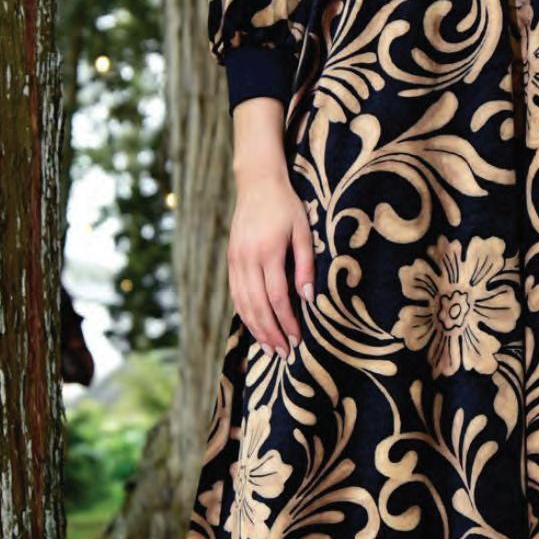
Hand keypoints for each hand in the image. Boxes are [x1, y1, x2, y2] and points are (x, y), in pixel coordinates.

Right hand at [228, 172, 315, 357]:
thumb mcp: (303, 231)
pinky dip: (244, 314)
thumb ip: (306, 265)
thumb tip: (308, 299)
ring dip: (256, 329)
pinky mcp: (231, 260)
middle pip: (258, 306)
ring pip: (243, 303)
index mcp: (267, 252)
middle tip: (284, 354)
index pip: (277, 297)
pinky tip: (254, 327)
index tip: (297, 340)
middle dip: (271, 333)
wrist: (257, 184)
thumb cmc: (286, 206)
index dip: (287, 322)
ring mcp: (235, 261)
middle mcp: (247, 259)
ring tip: (269, 349)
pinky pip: (236, 294)